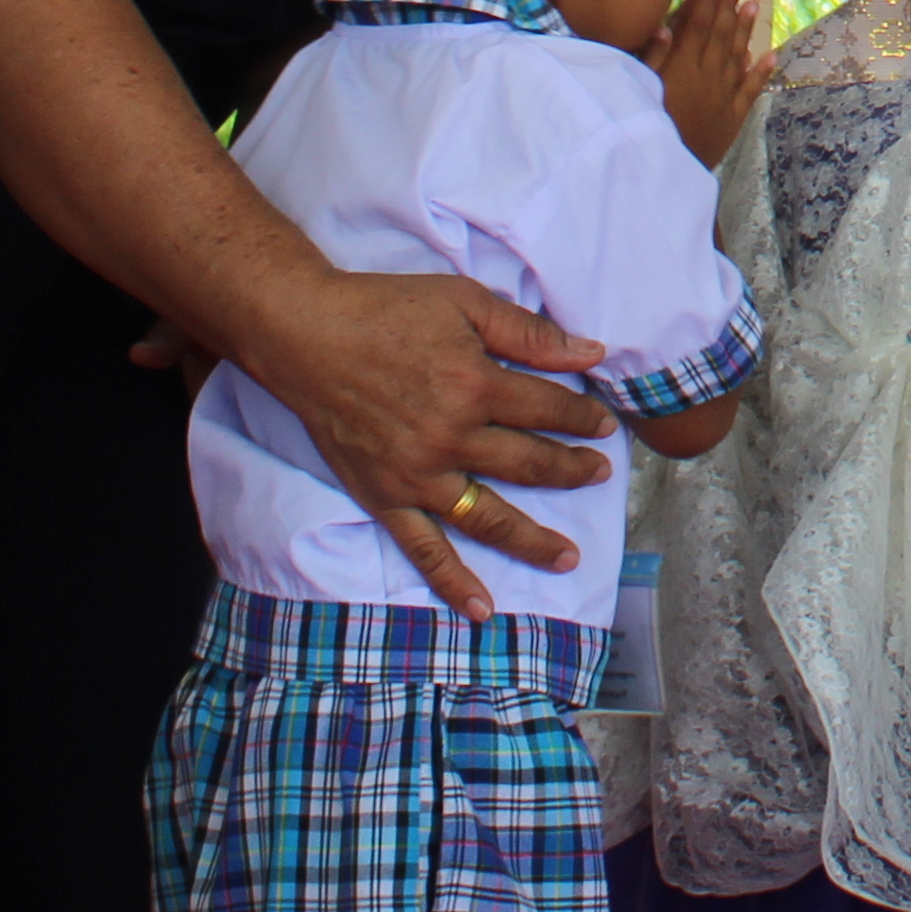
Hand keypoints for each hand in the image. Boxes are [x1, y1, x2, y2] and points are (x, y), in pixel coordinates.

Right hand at [240, 267, 620, 620]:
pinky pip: (423, 548)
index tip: (603, 424)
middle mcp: (453, 439)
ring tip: (568, 556)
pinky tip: (482, 609)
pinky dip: (452, 582)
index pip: (549, 410)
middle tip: (600, 475)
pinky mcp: (385, 496)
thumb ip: (529, 333)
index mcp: (477, 387)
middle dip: (572, 471)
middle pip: (529, 464)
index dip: (583, 418)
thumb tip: (592, 353)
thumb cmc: (387, 310)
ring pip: (489, 517)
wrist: (307, 334)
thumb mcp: (465, 302)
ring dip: (533, 540)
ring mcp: (419, 475)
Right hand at [653, 0, 762, 168]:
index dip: (708, 4)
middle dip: (729, 8)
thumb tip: (663, 26)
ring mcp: (722, 98)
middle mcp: (706, 79)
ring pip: (738, 57)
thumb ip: (650, 58)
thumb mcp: (638, 90)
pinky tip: (771, 54)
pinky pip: (750, 91)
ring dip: (746, 30)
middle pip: (720, 37)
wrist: (664, 170)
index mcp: (681, 70)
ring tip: (754, 5)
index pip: (698, 29)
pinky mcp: (732, 119)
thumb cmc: (643, 127)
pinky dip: (761, 73)